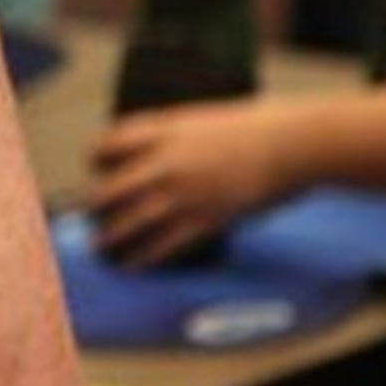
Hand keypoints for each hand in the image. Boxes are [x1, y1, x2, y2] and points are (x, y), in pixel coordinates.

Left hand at [86, 100, 287, 267]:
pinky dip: (142, 259)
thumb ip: (178, 135)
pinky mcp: (204, 220)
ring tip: (99, 248)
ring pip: (128, 222)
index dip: (97, 157)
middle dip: (94, 205)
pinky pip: (162, 246)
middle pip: (109, 188)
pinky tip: (132, 266)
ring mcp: (182, 193)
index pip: (109, 143)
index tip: (97, 167)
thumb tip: (161, 152)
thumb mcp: (206, 119)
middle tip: (91, 215)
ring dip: (109, 238)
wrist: (295, 144)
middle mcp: (165, 162)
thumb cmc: (260, 127)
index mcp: (164, 130)